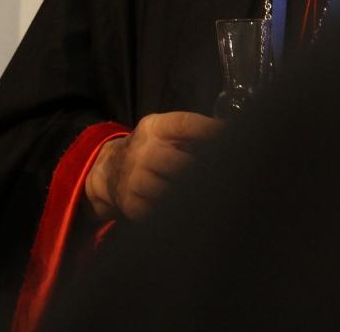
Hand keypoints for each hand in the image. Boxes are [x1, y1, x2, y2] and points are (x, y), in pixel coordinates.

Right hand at [84, 111, 219, 220]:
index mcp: (154, 128)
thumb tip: (229, 136)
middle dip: (203, 170)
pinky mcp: (131, 203)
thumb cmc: (148, 149)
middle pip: (178, 163)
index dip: (209, 130)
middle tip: (230, 178)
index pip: (184, 125)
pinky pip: (158, 211)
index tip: (231, 135)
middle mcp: (142, 152)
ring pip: (168, 191)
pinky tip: (191, 214)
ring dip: (191, 195)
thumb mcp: (161, 131)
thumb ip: (189, 133)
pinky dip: (176, 213)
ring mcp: (134, 179)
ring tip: (214, 199)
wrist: (107, 170)